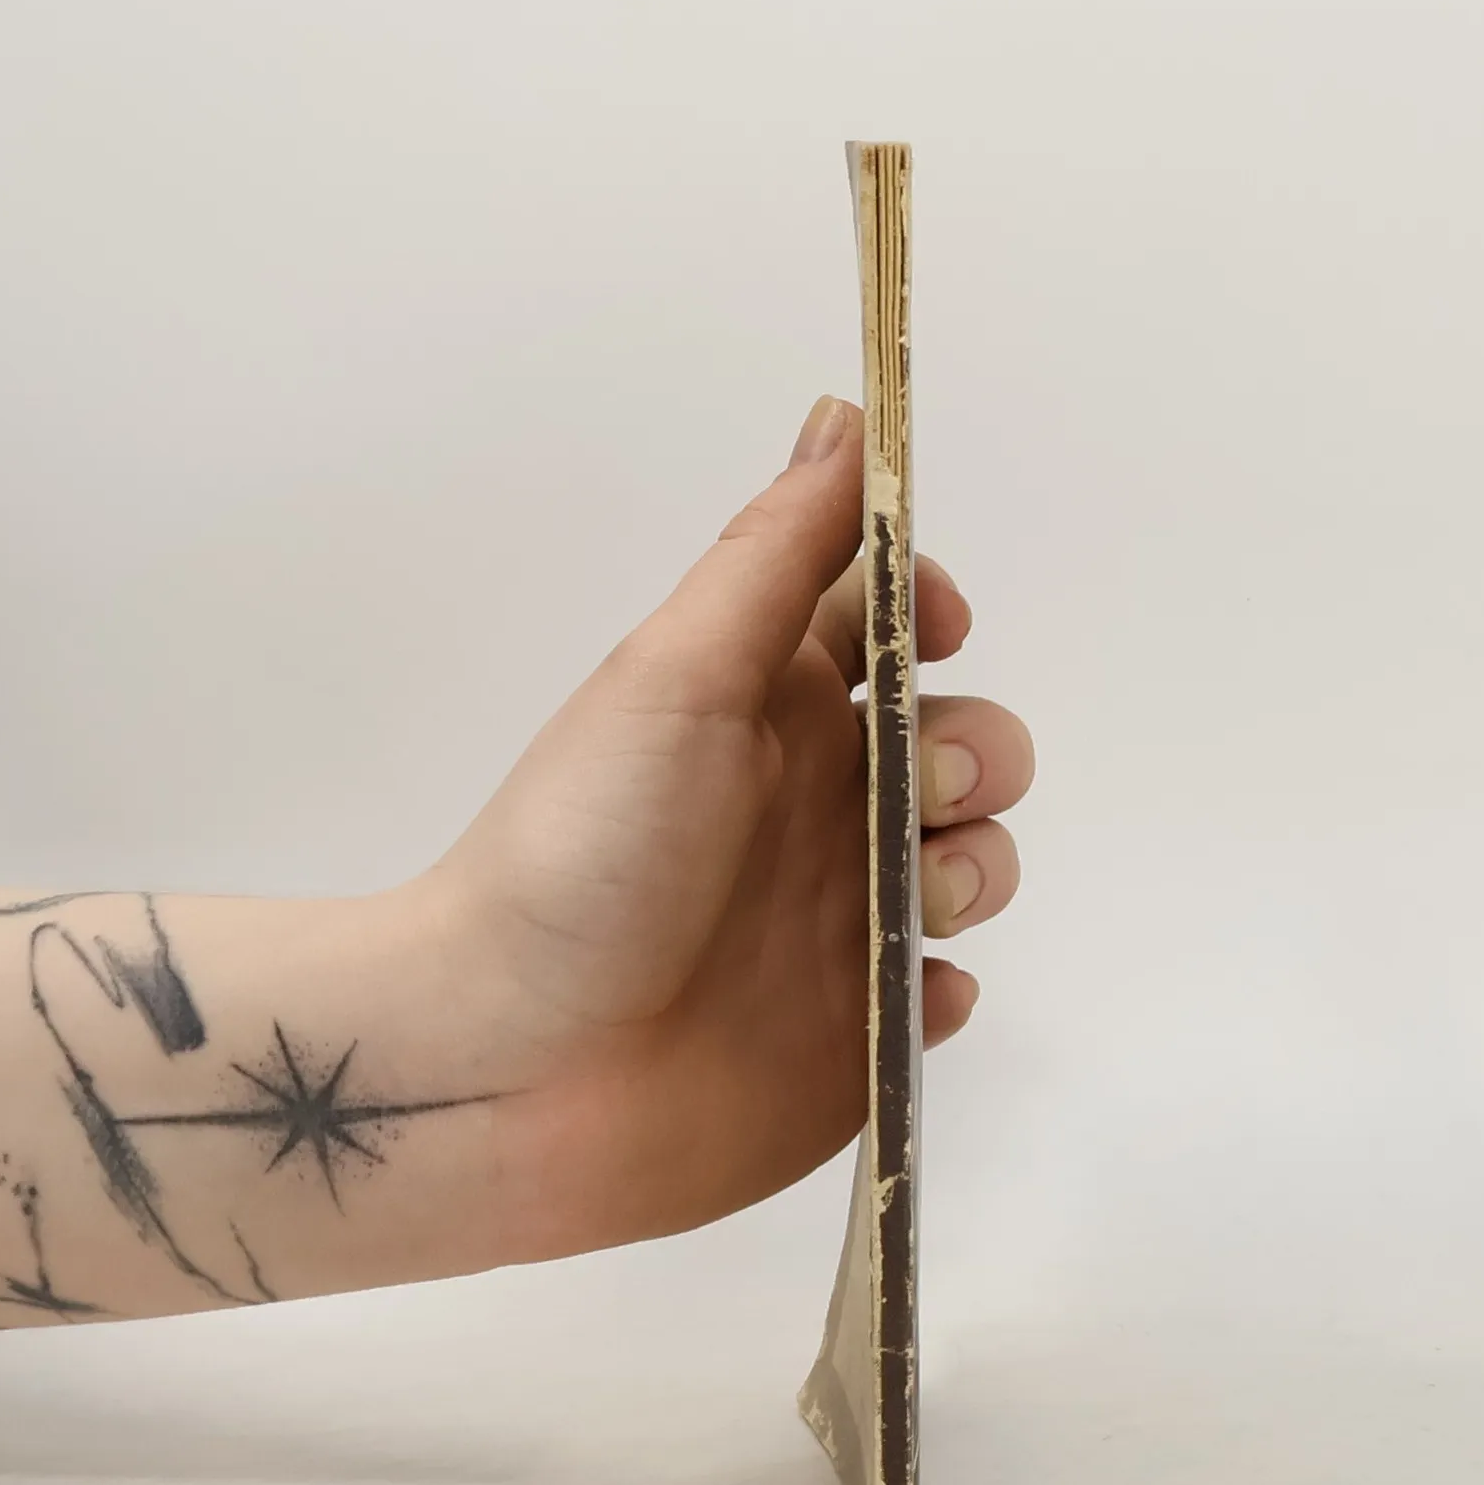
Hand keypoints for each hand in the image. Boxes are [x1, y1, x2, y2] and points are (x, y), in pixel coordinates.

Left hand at [428, 397, 1034, 1256]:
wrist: (506, 1070)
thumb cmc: (582, 854)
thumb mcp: (676, 678)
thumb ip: (774, 556)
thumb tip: (845, 414)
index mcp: (767, 713)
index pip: (884, 630)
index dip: (931, 614)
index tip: (940, 630)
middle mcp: (812, 810)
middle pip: (959, 749)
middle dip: (977, 756)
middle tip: (912, 798)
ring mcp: (836, 927)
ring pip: (973, 868)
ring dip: (976, 870)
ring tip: (908, 908)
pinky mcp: (851, 1036)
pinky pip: (942, 997)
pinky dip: (943, 990)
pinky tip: (898, 998)